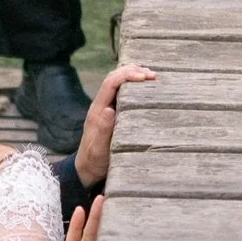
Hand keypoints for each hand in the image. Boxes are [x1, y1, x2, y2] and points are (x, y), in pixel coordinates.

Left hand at [73, 63, 155, 188]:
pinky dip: (134, 84)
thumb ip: (103, 130)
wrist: (87, 169)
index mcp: (97, 110)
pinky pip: (122, 91)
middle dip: (133, 71)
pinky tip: (146, 86)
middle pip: (114, 77)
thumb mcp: (99, 149)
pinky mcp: (112, 112)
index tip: (145, 77)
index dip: (127, 75)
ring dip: (133, 75)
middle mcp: (101, 105)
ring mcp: (106, 107)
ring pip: (118, 82)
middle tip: (153, 75)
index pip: (111, 83)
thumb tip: (109, 109)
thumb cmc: (95, 161)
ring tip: (152, 76)